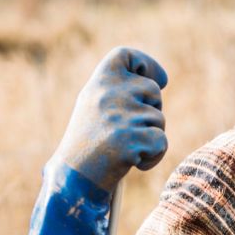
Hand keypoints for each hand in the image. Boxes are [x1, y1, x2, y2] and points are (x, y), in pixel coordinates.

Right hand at [51, 47, 168, 190]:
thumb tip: (158, 83)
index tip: (160, 80)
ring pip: (159, 119)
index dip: (147, 64)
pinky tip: (133, 162)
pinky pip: (161, 142)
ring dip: (149, 136)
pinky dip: (153, 156)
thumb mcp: (95, 106)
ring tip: (125, 148)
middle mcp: (109, 94)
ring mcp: (120, 117)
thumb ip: (119, 90)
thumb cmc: (88, 144)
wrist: (74, 179)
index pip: (125, 55)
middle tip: (130, 129)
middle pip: (153, 90)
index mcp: (97, 82)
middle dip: (151, 109)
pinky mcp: (131, 140)